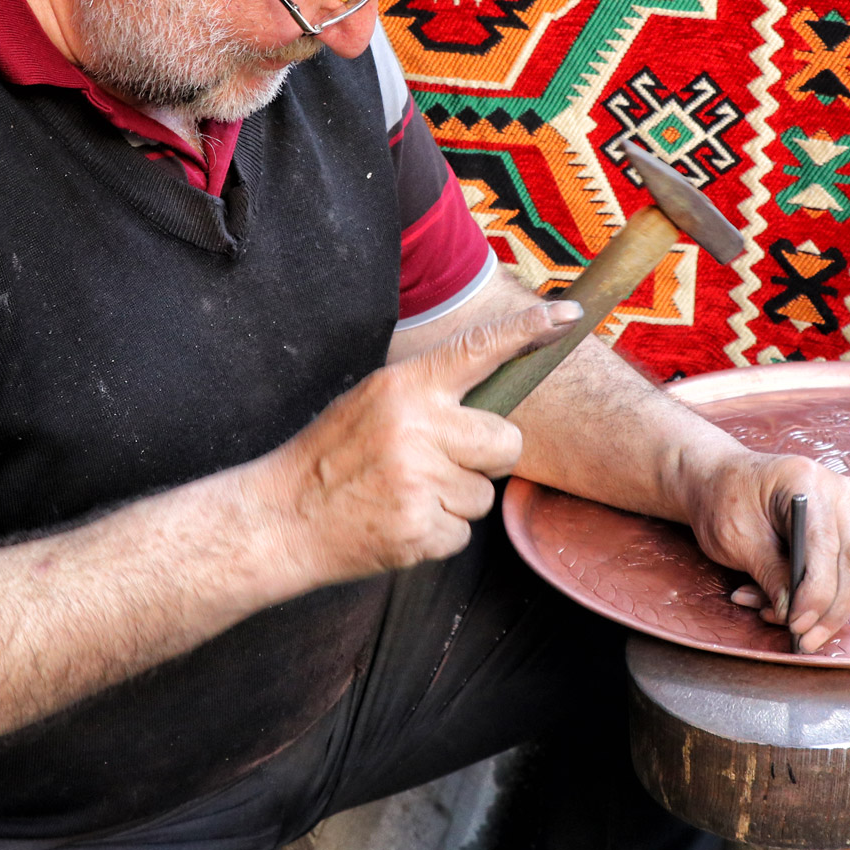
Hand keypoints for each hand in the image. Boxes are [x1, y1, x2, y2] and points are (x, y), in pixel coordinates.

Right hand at [266, 301, 582, 585]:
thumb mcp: (370, 402)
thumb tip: (489, 399)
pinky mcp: (421, 530)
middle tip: (439, 463)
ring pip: (484, 494)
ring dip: (455, 500)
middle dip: (485, 458)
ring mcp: (420, 482)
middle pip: (506, 442)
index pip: (478, 350)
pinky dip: (437, 532)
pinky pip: (463, 533)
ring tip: (404, 494)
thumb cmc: (331, 457)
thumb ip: (427, 395)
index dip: (527, 332)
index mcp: (404, 388)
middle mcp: (417, 429)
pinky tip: (399, 521)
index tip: (567, 316)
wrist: (282, 519)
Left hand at [675, 451, 849, 652]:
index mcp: (808, 482)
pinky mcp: (843, 533)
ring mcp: (846, 512)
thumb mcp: (737, 538)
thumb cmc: (723, 499)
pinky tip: (774, 604)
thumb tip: (794, 614)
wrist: (717, 479)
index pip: (827, 545)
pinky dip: (814, 596)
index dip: (817, 592)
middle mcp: (838, 493)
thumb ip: (770, 574)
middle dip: (830, 610)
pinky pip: (842, 574)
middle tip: (803, 640)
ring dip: (820, 607)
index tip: (797, 624)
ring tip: (773, 617)